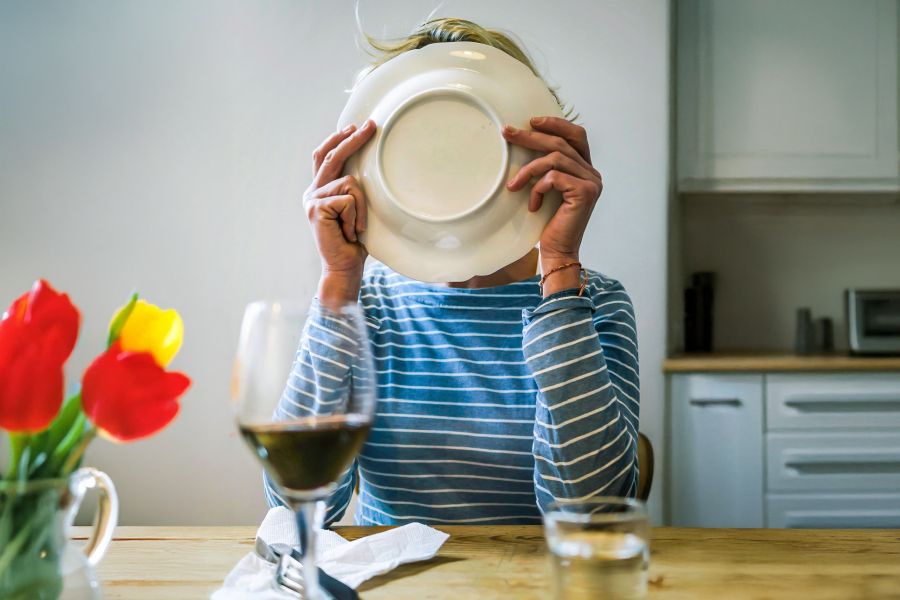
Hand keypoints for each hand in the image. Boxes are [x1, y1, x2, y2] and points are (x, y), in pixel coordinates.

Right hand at [303, 120, 375, 304]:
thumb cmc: (355, 242)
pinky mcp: (316, 208)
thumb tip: (370, 166)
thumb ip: (354, 190)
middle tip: (371, 126)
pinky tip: (351, 231)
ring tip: (357, 227)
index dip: (337, 139)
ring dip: (362, 207)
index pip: (324, 156)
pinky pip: (349, 199)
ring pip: (350, 183)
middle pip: (332, 156)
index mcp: (320, 190)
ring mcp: (312, 199)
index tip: (355, 126)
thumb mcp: (356, 209)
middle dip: (353, 139)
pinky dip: (357, 216)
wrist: (344, 267)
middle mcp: (312, 192)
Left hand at [502, 117, 602, 293]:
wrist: (557, 252)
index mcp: (586, 169)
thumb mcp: (547, 189)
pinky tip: (532, 205)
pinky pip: (553, 177)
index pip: (576, 135)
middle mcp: (593, 173)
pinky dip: (537, 188)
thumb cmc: (548, 223)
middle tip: (507, 133)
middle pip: (561, 143)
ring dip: (528, 170)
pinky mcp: (584, 192)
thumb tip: (527, 138)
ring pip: (554, 158)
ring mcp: (591, 182)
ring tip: (513, 185)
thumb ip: (548, 168)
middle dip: (531, 136)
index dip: (556, 124)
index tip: (532, 121)